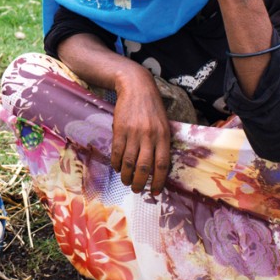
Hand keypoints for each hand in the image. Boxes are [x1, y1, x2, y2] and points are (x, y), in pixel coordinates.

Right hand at [109, 70, 171, 194]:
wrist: (136, 87)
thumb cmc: (152, 108)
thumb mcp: (164, 124)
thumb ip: (162, 143)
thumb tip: (157, 167)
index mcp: (164, 136)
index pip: (162, 164)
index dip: (158, 181)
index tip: (154, 192)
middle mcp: (149, 136)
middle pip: (144, 166)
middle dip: (139, 182)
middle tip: (136, 189)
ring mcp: (133, 132)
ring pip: (129, 162)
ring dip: (126, 175)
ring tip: (125, 181)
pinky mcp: (120, 129)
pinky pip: (117, 151)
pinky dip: (116, 163)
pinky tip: (116, 167)